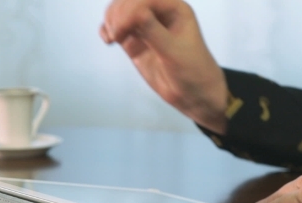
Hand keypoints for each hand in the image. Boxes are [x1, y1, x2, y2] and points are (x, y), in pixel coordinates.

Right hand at [101, 0, 228, 133]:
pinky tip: (108, 40)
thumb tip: (135, 12)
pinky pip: (117, 27)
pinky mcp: (136, 41)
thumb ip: (154, 31)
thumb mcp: (175, 52)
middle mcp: (160, 14)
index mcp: (175, 8)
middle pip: (130, 1)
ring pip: (121, 12)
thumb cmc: (193, 72)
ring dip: (111, 20)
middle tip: (117, 35)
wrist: (194, 95)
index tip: (122, 29)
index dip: (131, 8)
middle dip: (119, 13)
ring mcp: (146, 27)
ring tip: (113, 38)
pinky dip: (107, 30)